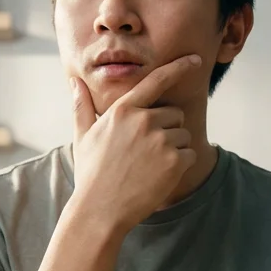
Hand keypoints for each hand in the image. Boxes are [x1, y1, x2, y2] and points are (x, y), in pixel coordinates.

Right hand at [69, 54, 201, 232]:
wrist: (99, 210)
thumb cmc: (90, 174)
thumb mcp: (83, 137)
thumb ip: (82, 106)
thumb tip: (74, 82)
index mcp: (123, 111)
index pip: (156, 81)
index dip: (179, 67)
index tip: (196, 59)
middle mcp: (143, 121)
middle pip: (174, 114)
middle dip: (166, 130)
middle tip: (145, 153)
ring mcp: (160, 140)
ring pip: (183, 135)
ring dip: (174, 148)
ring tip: (148, 167)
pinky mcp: (174, 161)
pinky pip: (190, 154)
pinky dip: (180, 165)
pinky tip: (159, 177)